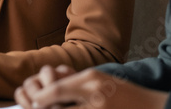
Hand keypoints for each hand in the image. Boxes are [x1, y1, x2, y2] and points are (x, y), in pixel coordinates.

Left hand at [16, 67, 168, 108]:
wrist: (151, 105)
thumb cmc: (119, 91)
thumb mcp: (96, 79)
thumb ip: (74, 83)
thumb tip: (49, 88)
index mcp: (90, 80)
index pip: (58, 89)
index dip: (41, 97)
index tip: (33, 102)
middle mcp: (95, 96)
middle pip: (60, 106)